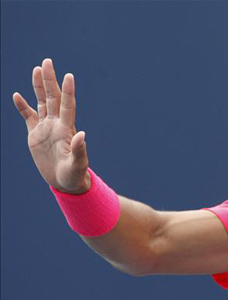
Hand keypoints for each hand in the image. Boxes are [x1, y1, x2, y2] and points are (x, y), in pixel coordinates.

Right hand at [13, 58, 90, 193]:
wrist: (65, 182)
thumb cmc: (74, 175)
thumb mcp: (78, 164)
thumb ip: (79, 150)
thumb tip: (82, 135)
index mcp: (67, 129)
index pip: (68, 105)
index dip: (68, 91)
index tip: (69, 75)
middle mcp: (57, 124)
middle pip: (53, 97)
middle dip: (50, 80)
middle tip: (47, 61)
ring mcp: (46, 128)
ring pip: (41, 102)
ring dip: (38, 86)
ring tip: (37, 69)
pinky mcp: (35, 135)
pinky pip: (28, 117)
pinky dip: (22, 106)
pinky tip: (17, 95)